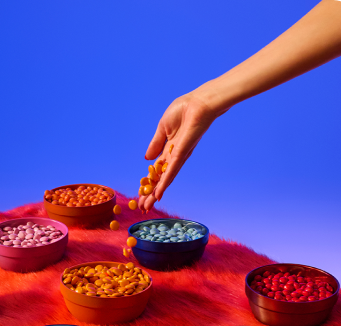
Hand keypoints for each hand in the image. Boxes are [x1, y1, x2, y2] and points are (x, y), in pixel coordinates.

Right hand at [140, 87, 222, 210]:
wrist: (199, 102)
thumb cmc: (184, 109)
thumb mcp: (162, 127)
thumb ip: (155, 143)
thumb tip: (147, 159)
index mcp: (169, 149)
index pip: (156, 170)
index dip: (148, 182)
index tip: (141, 194)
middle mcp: (175, 156)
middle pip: (160, 179)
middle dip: (150, 193)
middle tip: (142, 207)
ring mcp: (179, 156)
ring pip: (165, 179)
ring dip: (155, 193)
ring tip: (147, 206)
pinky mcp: (182, 153)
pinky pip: (172, 171)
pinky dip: (164, 183)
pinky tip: (158, 194)